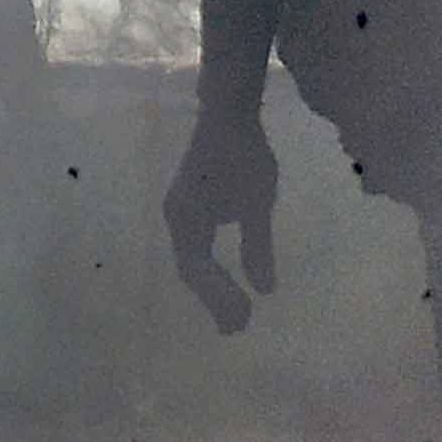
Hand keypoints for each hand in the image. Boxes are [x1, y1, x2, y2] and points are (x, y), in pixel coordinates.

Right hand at [163, 103, 281, 334]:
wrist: (228, 113)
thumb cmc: (245, 155)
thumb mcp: (258, 203)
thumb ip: (258, 247)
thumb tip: (264, 290)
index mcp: (187, 220)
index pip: (199, 271)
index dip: (219, 298)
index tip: (246, 319)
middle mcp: (176, 220)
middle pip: (191, 271)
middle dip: (214, 300)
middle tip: (239, 328)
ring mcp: (179, 212)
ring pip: (192, 261)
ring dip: (211, 288)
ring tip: (235, 313)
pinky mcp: (188, 206)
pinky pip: (195, 248)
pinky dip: (209, 270)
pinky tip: (225, 279)